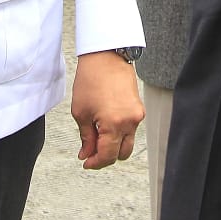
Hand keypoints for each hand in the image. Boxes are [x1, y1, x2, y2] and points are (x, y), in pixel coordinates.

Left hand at [71, 51, 143, 169]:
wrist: (105, 57)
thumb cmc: (91, 79)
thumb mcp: (81, 112)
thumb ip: (86, 137)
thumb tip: (87, 153)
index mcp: (114, 124)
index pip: (108, 156)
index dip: (95, 163)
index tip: (86, 162)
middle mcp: (130, 122)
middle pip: (122, 154)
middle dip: (106, 156)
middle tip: (90, 152)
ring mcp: (137, 115)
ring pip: (127, 142)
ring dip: (113, 144)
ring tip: (96, 135)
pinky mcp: (138, 108)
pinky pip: (130, 129)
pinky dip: (119, 132)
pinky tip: (105, 125)